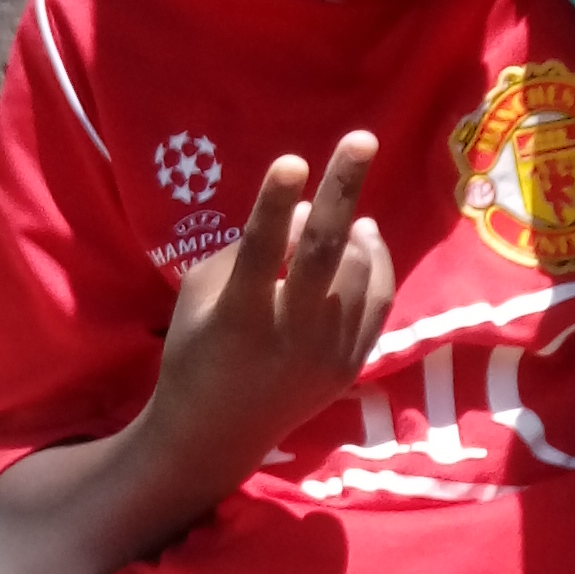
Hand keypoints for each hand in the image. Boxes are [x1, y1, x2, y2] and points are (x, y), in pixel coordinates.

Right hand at [150, 133, 393, 465]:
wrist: (217, 434)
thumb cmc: (196, 350)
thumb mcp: (200, 294)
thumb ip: (249, 249)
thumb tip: (310, 212)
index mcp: (239, 317)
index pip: (262, 252)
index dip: (276, 205)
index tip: (293, 159)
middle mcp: (290, 335)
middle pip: (326, 254)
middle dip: (343, 190)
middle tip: (363, 139)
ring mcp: (328, 354)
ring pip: (358, 271)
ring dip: (352, 232)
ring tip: (343, 217)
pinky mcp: (352, 364)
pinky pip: (378, 300)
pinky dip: (375, 262)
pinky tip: (364, 239)